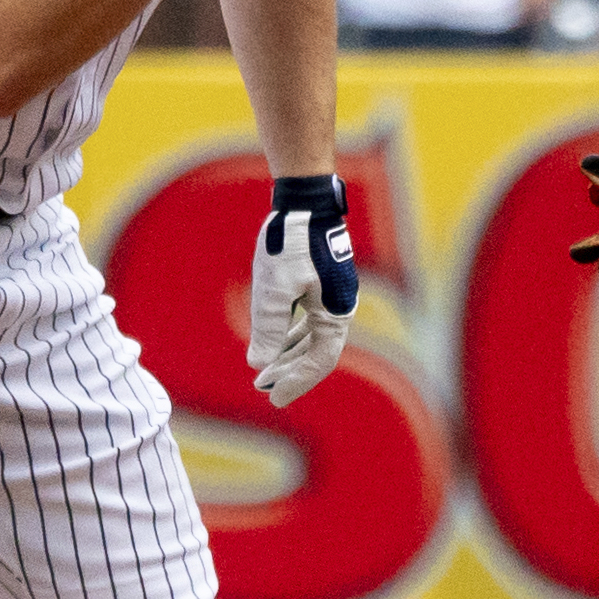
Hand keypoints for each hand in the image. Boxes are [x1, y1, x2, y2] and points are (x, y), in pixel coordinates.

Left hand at [248, 175, 358, 406]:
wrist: (304, 201)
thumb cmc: (291, 242)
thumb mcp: (276, 287)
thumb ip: (269, 327)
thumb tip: (260, 363)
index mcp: (336, 311)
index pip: (320, 359)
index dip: (297, 380)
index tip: (273, 397)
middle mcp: (338, 307)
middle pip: (317, 352)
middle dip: (290, 371)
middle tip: (262, 388)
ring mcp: (330, 296)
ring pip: (311, 337)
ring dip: (289, 355)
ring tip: (265, 372)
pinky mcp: (319, 284)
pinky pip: (307, 320)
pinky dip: (291, 335)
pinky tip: (274, 344)